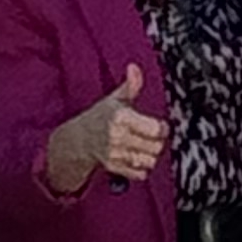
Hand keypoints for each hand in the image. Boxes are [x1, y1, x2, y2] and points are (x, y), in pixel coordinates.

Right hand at [50, 62, 165, 193]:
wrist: (78, 139)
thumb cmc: (101, 117)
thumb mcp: (115, 99)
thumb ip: (130, 85)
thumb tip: (134, 67)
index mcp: (121, 117)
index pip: (156, 129)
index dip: (162, 128)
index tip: (158, 126)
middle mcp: (117, 136)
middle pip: (156, 146)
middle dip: (157, 142)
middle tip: (150, 137)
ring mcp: (115, 153)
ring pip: (150, 160)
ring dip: (150, 155)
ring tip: (143, 146)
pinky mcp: (114, 167)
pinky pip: (140, 173)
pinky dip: (142, 167)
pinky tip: (135, 157)